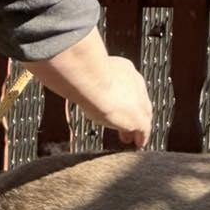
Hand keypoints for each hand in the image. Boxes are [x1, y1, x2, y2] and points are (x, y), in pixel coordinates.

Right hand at [24, 28, 153, 146]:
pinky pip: (144, 131)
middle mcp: (136, 83)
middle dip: (132, 112)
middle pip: (138, 102)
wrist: (93, 81)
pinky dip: (140, 137)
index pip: (128, 86)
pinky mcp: (140, 118)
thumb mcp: (85, 68)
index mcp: (125, 68)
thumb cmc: (84, 71)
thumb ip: (83, 70)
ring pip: (142, 116)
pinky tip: (136, 144)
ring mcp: (140, 102)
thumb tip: (65, 65)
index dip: (124, 97)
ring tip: (129, 137)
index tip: (119, 104)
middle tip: (127, 123)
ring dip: (136, 127)